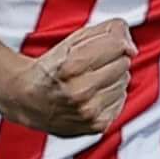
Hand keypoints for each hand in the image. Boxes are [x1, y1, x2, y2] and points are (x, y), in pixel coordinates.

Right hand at [2, 19, 130, 136]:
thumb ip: (106, 32)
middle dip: (112, 59)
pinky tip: (93, 94)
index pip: (117, 46)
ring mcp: (89, 112)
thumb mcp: (72, 40)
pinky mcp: (96, 126)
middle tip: (91, 64)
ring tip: (90, 79)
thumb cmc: (52, 67)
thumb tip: (131, 48)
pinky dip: (112, 93)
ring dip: (112, 77)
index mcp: (70, 67)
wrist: (27, 100)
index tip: (107, 43)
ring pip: (124, 81)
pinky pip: (121, 99)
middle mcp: (79, 92)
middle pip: (123, 63)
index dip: (115, 41)